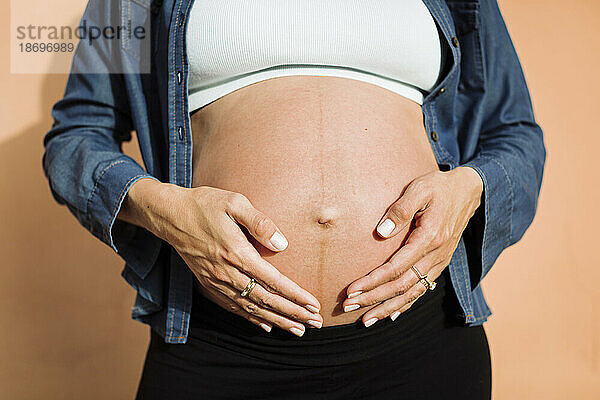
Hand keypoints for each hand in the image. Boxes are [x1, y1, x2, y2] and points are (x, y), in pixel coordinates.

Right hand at [120, 179, 322, 336]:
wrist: (170, 215)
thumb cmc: (205, 204)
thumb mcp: (234, 202)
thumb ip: (260, 222)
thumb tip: (282, 244)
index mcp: (236, 253)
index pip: (273, 281)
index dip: (295, 295)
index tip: (313, 304)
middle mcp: (227, 273)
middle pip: (266, 300)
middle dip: (293, 314)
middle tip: (315, 323)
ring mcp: (216, 281)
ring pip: (251, 308)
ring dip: (277, 321)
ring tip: (298, 330)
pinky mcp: (209, 283)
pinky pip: (233, 307)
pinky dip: (251, 318)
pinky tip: (266, 325)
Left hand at [341, 167, 483, 326]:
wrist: (469, 191)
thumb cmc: (438, 187)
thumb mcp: (419, 189)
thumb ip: (400, 209)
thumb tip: (381, 231)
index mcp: (430, 237)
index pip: (396, 267)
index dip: (372, 281)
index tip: (351, 290)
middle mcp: (436, 255)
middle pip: (402, 286)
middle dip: (374, 299)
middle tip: (348, 307)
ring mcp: (440, 262)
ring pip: (413, 293)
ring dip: (388, 307)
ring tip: (366, 320)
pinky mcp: (440, 263)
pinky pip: (423, 289)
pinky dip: (407, 304)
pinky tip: (392, 314)